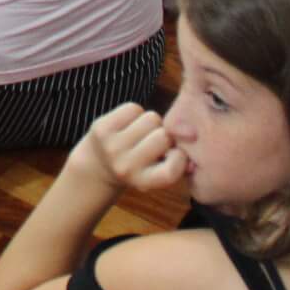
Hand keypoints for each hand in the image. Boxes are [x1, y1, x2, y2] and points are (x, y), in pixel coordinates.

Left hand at [70, 103, 186, 195]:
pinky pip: (133, 108)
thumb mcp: (156, 174)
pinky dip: (135, 113)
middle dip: (165, 135)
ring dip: (151, 123)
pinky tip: (128, 124)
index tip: (173, 155)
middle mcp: (126, 166)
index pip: (173, 168)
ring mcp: (112, 146)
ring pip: (151, 118)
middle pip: (164, 136)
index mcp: (143, 182)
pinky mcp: (101, 127)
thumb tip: (193, 134)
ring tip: (141, 133)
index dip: (180, 157)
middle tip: (154, 142)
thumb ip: (177, 161)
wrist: (97, 167)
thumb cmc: (136, 168)